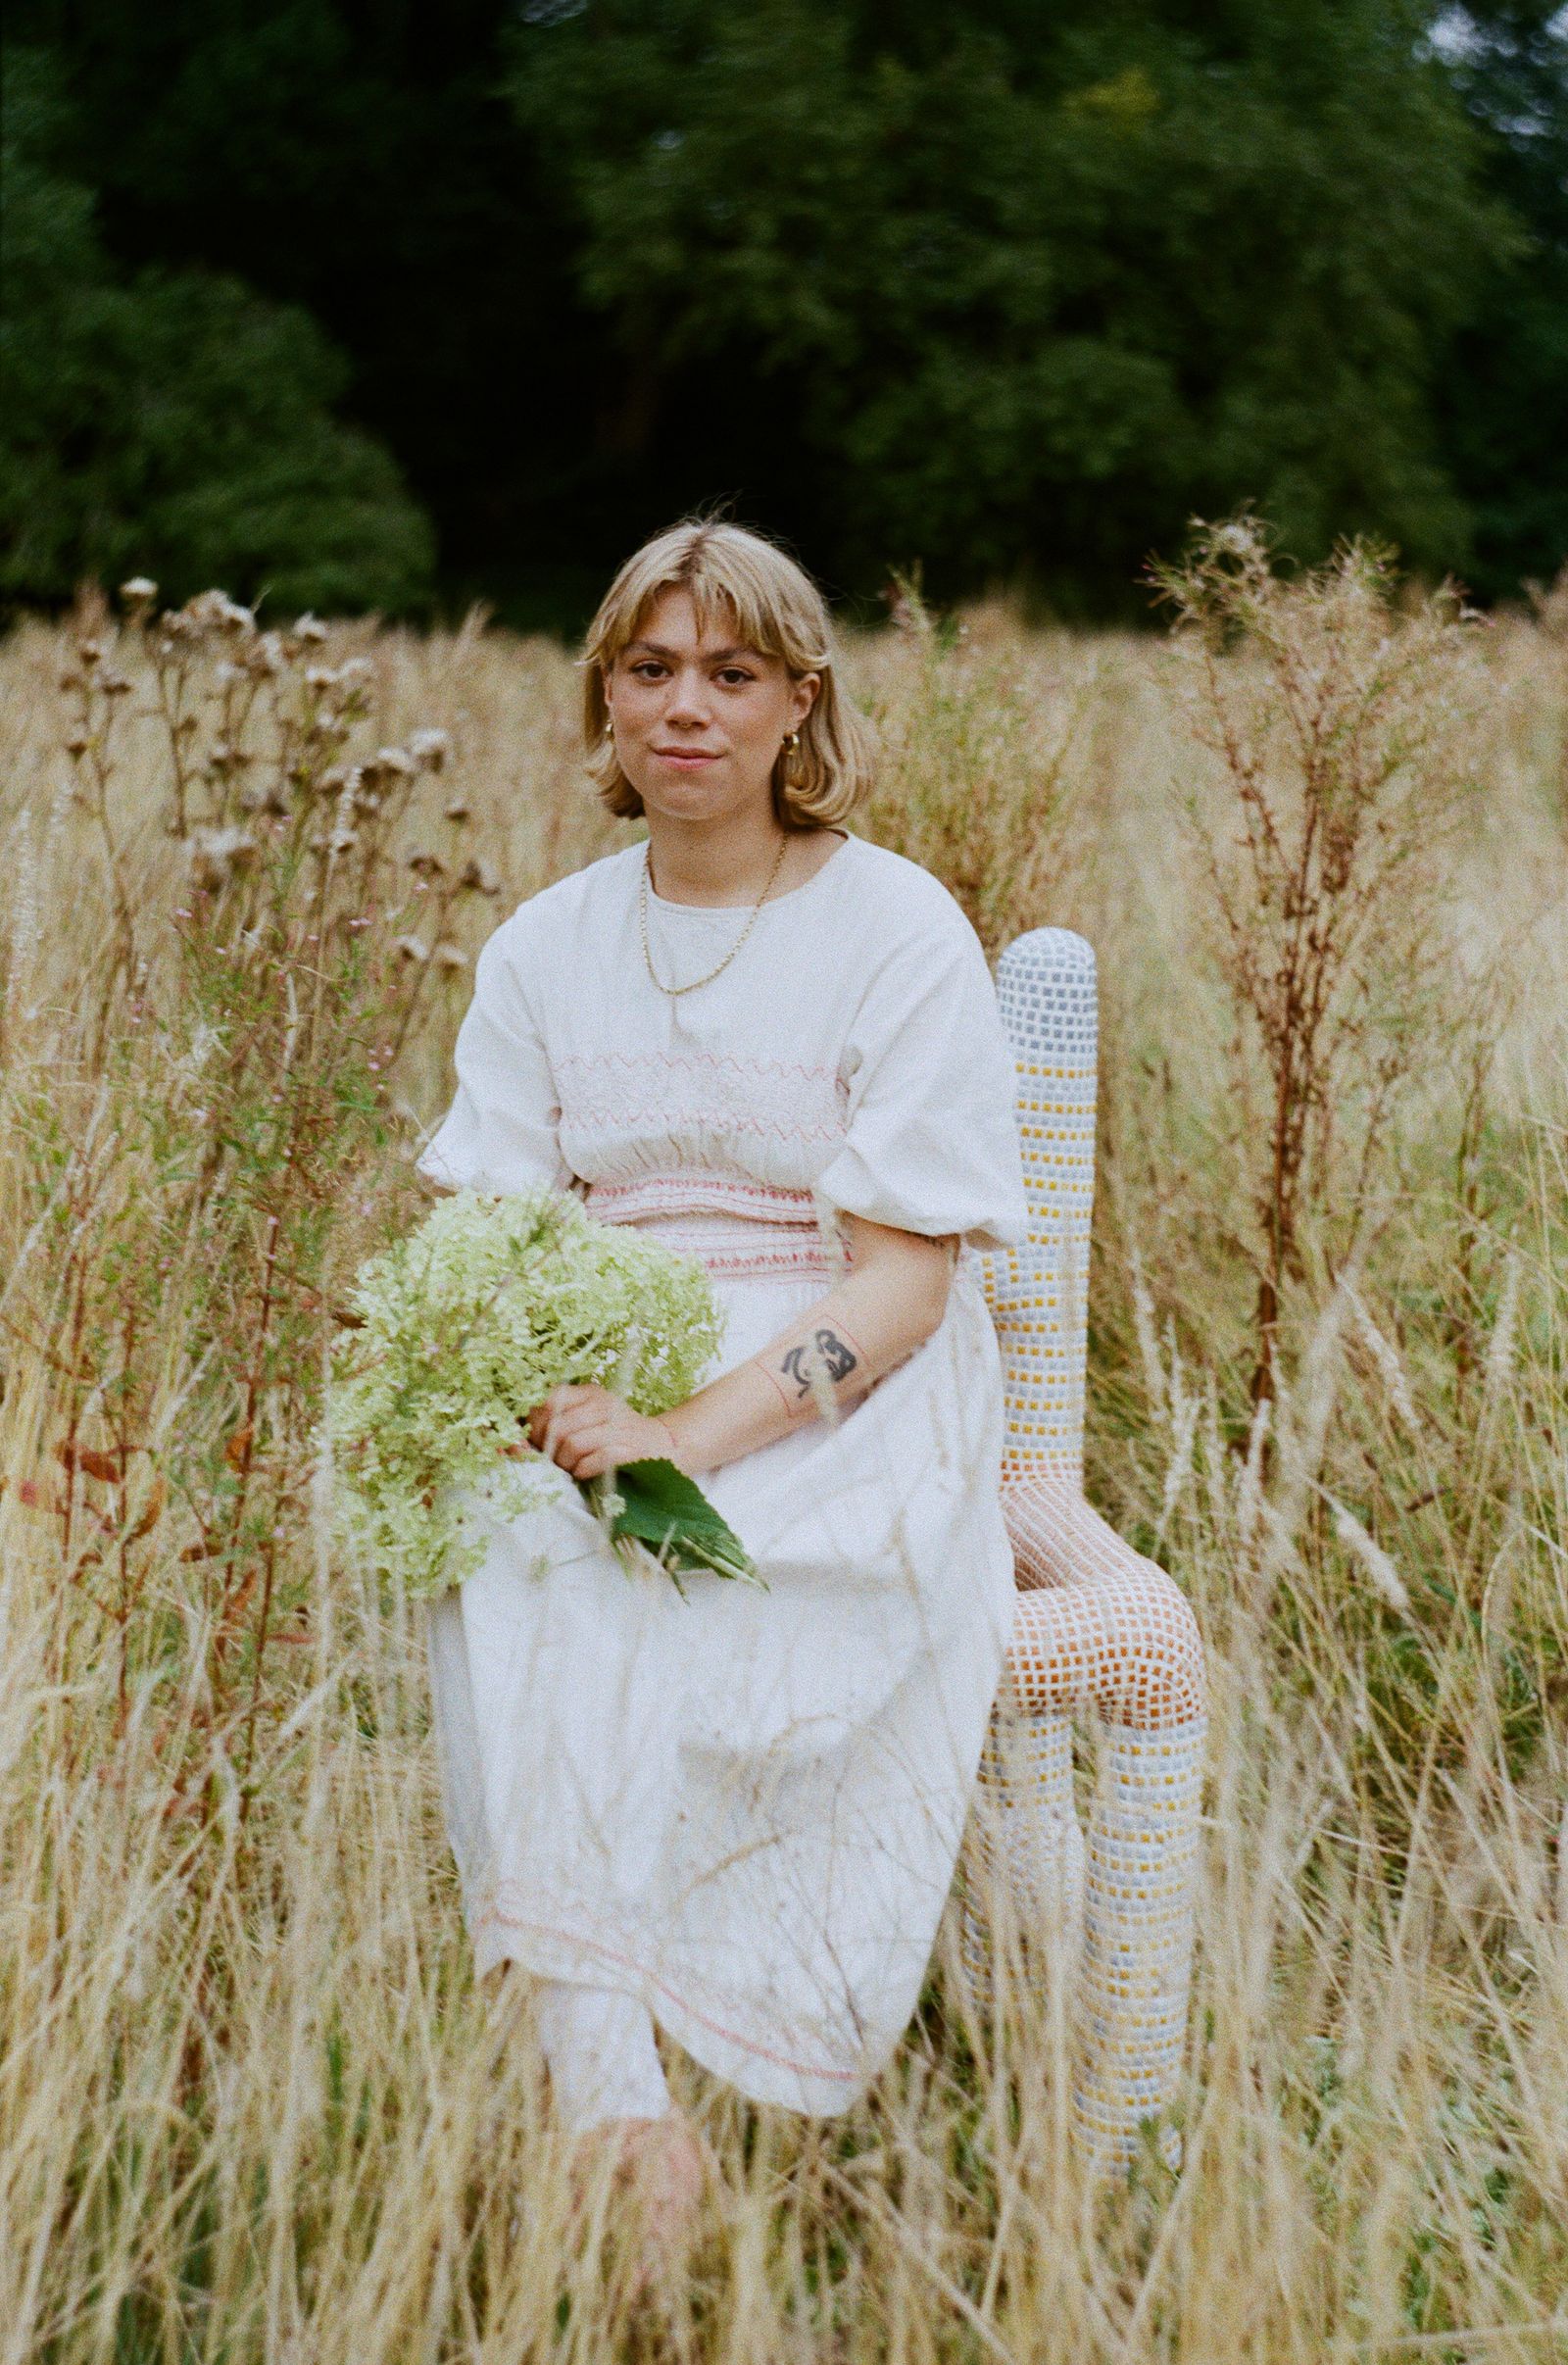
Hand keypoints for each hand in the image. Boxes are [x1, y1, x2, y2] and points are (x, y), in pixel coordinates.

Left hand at [524, 1384, 680, 1480]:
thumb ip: (557, 1420)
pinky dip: (583, 1471)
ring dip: (566, 1464)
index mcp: (589, 1393)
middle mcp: (604, 1405)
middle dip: (548, 1450)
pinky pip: (592, 1460)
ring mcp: (618, 1426)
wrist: (664, 1446)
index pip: (548, 1400)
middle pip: (556, 1426)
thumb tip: (516, 1436)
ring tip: (572, 1468)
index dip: (534, 1425)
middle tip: (555, 1461)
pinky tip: (586, 1473)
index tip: (535, 1441)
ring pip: (571, 1444)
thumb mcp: (589, 1417)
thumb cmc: (616, 1436)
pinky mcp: (629, 1450)